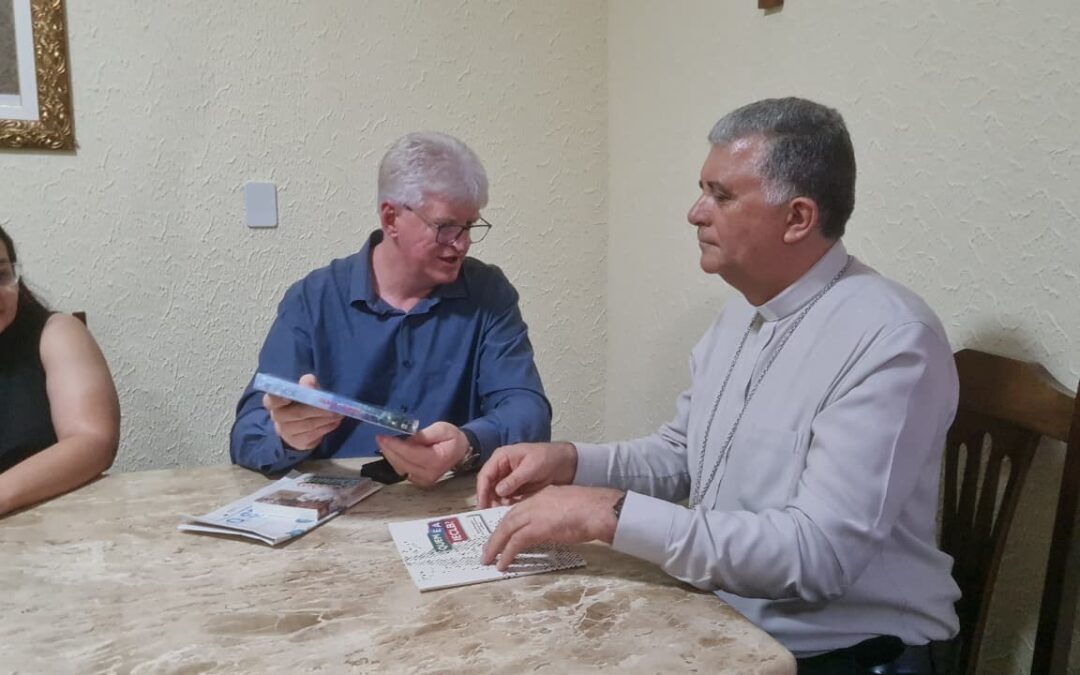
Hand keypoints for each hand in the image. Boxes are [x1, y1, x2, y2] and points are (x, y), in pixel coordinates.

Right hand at [263, 374, 342, 450]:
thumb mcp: (305, 390)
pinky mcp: (297, 442)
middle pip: (297, 413)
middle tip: (334, 407)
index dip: (281, 398)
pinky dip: (326, 428)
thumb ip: (307, 384)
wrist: (299, 427)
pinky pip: (313, 435)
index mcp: (274, 401)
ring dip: (326, 419)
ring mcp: (285, 432)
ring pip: (308, 425)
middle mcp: (277, 417)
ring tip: (339, 414)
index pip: (273, 399)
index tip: (294, 395)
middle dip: (318, 409)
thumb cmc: (301, 403)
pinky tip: (335, 422)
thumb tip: (309, 381)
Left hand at [375, 421, 467, 486]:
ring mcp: (424, 480)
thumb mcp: (441, 429)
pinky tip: (393, 451)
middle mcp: (429, 475)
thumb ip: (425, 434)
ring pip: (400, 468)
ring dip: (390, 455)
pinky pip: (402, 471)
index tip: (382, 437)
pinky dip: (395, 460)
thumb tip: (408, 440)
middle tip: (380, 438)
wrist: (460, 451)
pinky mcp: (419, 481)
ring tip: (385, 443)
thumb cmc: (452, 438)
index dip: (395, 446)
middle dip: (389, 450)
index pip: (411, 454)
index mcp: (437, 461)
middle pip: (402, 463)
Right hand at [476, 442, 576, 508]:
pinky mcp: (515, 487)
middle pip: (488, 486)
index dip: (482, 491)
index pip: (485, 475)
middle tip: (491, 515)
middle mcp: (501, 468)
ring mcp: (508, 478)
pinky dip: (506, 505)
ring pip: (495, 494)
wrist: (565, 462)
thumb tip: (498, 491)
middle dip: (489, 500)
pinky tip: (510, 514)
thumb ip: (514, 479)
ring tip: (501, 516)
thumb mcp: (531, 467)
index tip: (483, 505)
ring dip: (497, 504)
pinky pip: (506, 498)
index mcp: (501, 457)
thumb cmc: (548, 457)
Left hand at [481, 486, 623, 570]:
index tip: (501, 535)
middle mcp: (533, 503)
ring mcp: (533, 514)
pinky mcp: (536, 528)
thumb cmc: (591, 510)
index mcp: (541, 496)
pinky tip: (503, 564)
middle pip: (507, 520)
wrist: (598, 510)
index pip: (517, 510)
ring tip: (488, 560)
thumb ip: (554, 514)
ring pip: (506, 530)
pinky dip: (507, 554)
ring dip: (495, 546)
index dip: (507, 524)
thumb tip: (550, 528)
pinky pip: (515, 543)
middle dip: (495, 536)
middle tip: (487, 550)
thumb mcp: (567, 507)